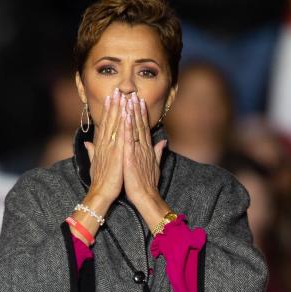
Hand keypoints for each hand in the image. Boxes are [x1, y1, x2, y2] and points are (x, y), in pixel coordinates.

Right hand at [83, 88, 125, 202]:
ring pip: (115, 125)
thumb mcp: (96, 163)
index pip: (106, 124)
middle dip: (114, 105)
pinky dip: (124, 124)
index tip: (111, 98)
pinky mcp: (117, 154)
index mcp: (102, 145)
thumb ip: (93, 151)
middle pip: (110, 121)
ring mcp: (111, 148)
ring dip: (119, 110)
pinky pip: (121, 136)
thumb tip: (87, 144)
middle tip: (116, 91)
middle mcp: (105, 144)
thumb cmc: (100, 180)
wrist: (101, 193)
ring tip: (122, 96)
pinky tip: (127, 114)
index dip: (109, 111)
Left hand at [123, 92, 166, 208]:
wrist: (146, 197)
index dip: (141, 114)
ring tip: (129, 99)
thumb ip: (158, 152)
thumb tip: (164, 142)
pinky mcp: (131, 157)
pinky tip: (126, 116)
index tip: (139, 102)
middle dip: (137, 109)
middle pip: (140, 125)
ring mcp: (138, 151)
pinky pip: (129, 140)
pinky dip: (128, 128)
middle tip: (134, 94)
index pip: (144, 128)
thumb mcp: (155, 165)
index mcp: (147, 149)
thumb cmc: (148, 183)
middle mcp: (144, 147)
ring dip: (132, 113)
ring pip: (135, 129)